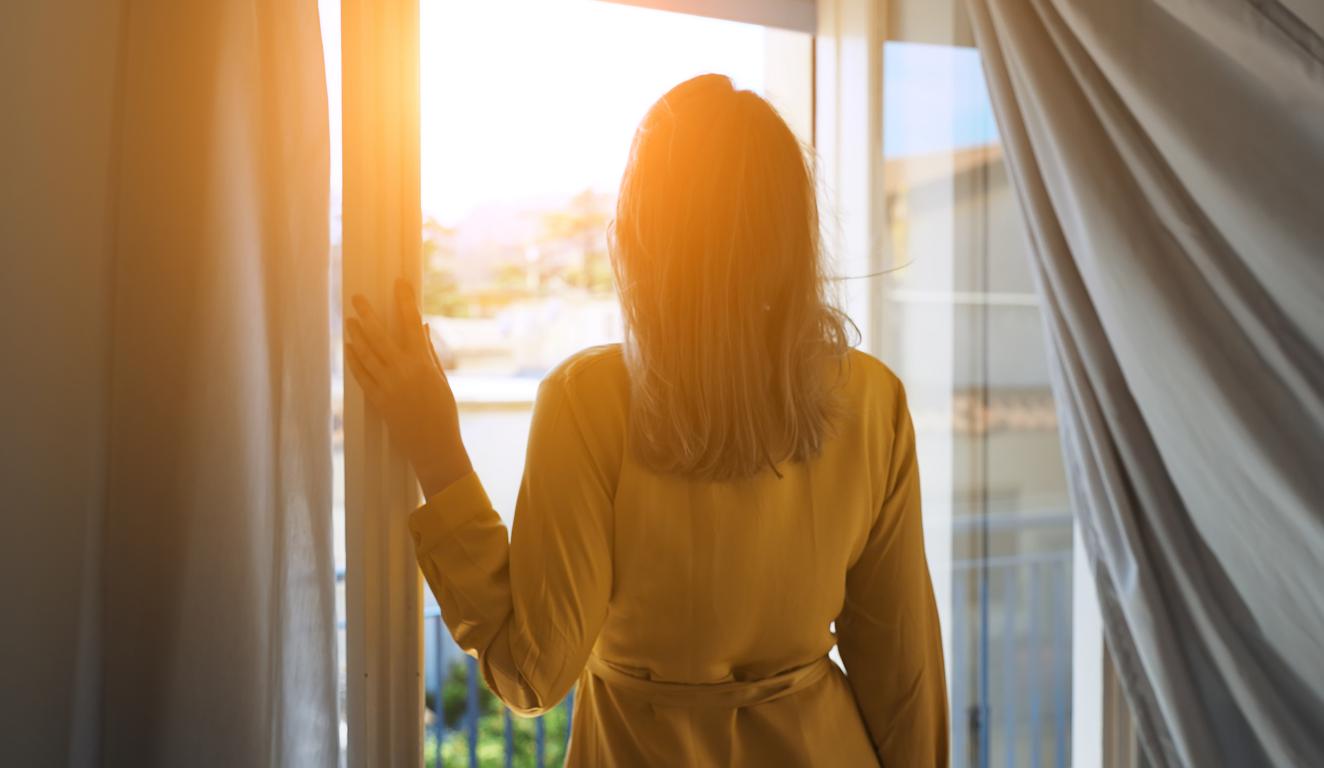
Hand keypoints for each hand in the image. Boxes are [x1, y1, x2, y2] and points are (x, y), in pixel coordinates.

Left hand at [345, 279, 471, 498]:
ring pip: (366, 353)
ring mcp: (387, 386)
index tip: (398, 283)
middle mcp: (403, 371)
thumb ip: (429, 352)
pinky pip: (361, 375)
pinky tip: (349, 347)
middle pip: (379, 335)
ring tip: (349, 320)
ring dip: (356, 335)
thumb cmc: (443, 413)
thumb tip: (422, 326)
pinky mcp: (377, 400)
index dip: (404, 301)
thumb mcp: (441, 379)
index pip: (411, 324)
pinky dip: (354, 359)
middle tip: (356, 298)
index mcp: (423, 363)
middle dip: (367, 314)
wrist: (434, 446)